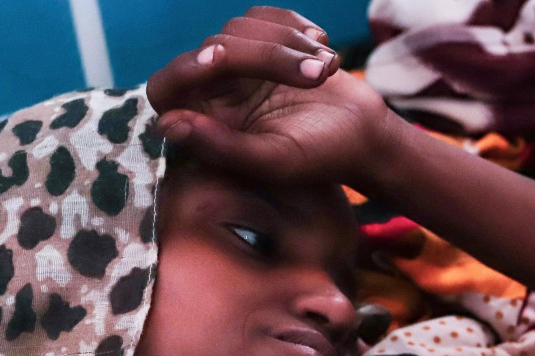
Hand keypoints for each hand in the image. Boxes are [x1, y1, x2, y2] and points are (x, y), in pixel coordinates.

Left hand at [146, 7, 394, 186]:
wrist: (367, 137)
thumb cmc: (323, 157)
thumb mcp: (274, 161)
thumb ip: (222, 149)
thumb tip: (169, 123)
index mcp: (209, 126)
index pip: (168, 86)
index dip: (187, 68)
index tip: (219, 57)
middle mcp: (217, 93)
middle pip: (215, 48)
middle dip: (268, 56)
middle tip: (316, 76)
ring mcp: (242, 66)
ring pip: (242, 26)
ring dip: (291, 43)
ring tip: (327, 70)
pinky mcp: (267, 42)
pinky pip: (267, 15)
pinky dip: (299, 29)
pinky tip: (325, 55)